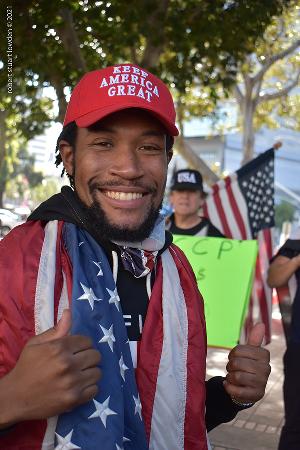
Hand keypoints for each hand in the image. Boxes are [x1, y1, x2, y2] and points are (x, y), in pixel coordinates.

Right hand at [1, 309, 100, 426]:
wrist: (15, 397)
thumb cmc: (26, 367)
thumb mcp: (36, 344)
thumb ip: (56, 329)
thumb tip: (69, 312)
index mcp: (59, 348)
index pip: (87, 341)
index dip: (83, 344)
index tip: (77, 350)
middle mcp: (68, 364)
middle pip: (95, 355)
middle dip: (89, 357)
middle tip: (80, 361)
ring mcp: (72, 383)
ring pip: (97, 372)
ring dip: (90, 372)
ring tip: (80, 373)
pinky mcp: (74, 400)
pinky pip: (95, 389)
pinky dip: (89, 387)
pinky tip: (79, 385)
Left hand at [223, 323, 270, 403]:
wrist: (248, 386)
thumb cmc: (247, 364)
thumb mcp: (250, 351)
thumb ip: (254, 338)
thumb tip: (261, 324)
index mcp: (264, 355)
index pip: (239, 350)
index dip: (232, 354)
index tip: (234, 357)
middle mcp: (266, 369)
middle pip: (236, 363)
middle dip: (230, 366)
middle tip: (232, 369)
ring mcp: (262, 383)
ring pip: (236, 376)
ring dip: (229, 377)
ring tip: (232, 377)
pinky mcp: (256, 395)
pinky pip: (236, 390)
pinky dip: (228, 387)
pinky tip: (229, 385)